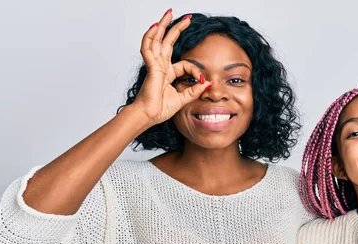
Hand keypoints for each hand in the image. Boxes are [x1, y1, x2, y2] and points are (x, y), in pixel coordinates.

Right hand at [133, 11, 210, 126]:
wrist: (148, 116)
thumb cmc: (159, 110)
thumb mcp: (183, 99)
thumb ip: (194, 91)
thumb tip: (208, 83)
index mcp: (167, 73)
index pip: (185, 64)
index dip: (196, 71)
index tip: (203, 80)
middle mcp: (160, 66)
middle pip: (167, 42)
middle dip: (176, 28)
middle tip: (186, 18)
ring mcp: (154, 65)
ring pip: (157, 40)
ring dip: (162, 26)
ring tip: (168, 13)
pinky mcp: (151, 68)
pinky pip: (148, 49)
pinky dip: (150, 37)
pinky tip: (154, 27)